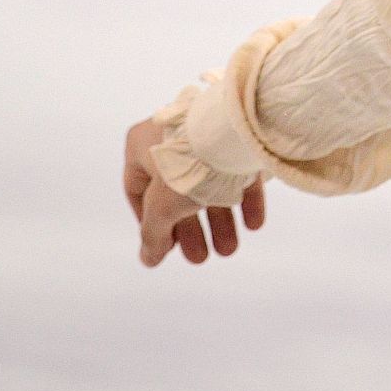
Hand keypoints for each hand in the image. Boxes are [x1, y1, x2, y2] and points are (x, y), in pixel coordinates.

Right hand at [123, 116, 265, 266]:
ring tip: (228, 250)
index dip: (150, 222)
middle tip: (200, 258)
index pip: (138, 189)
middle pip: (178, 193)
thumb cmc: (184, 166)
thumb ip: (153, 235)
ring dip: (220, 221)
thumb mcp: (160, 207)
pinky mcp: (241, 140)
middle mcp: (174, 137)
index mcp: (142, 145)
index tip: (167, 245)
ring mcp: (209, 137)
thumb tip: (148, 259)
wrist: (232, 131)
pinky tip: (252, 224)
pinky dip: (246, 200)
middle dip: (191, 230)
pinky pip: (240, 173)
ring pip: (211, 185)